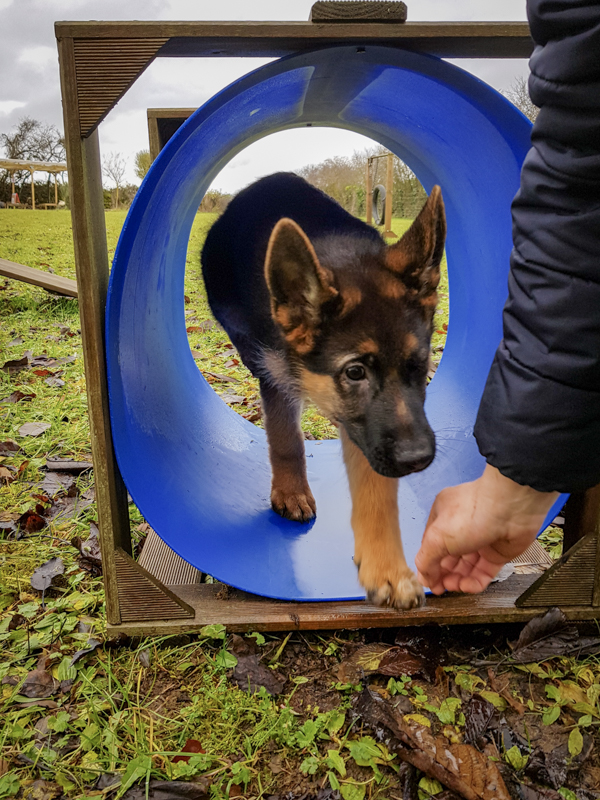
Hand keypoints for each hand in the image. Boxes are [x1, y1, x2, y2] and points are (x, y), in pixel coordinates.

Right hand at [415, 465, 558, 593]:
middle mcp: (461, 528)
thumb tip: (424, 578)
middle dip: (443, 574)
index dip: (428, 564)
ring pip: (466, 567)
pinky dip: (476, 581)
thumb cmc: (472, 513)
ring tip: (454, 587)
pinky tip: (469, 586)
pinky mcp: (497, 552)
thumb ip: (426, 560)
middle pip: (448, 558)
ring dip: (458, 579)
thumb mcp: (437, 537)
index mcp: (442, 518)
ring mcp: (480, 541)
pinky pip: (484, 571)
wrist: (511, 509)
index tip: (428, 581)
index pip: (431, 546)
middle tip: (440, 588)